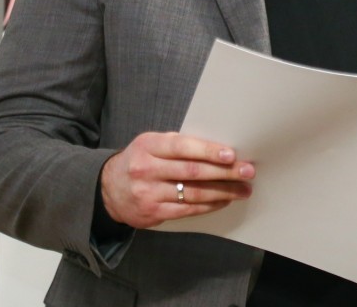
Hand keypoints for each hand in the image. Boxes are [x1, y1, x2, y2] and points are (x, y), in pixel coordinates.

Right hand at [100, 131, 254, 228]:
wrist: (109, 189)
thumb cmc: (139, 161)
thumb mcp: (150, 144)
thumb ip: (177, 144)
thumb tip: (217, 148)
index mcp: (148, 146)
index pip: (182, 147)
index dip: (208, 151)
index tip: (231, 154)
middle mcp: (146, 169)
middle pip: (192, 171)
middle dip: (224, 172)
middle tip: (247, 172)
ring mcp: (149, 193)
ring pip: (193, 193)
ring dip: (222, 192)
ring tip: (243, 189)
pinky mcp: (153, 212)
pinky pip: (187, 209)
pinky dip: (209, 205)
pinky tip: (224, 200)